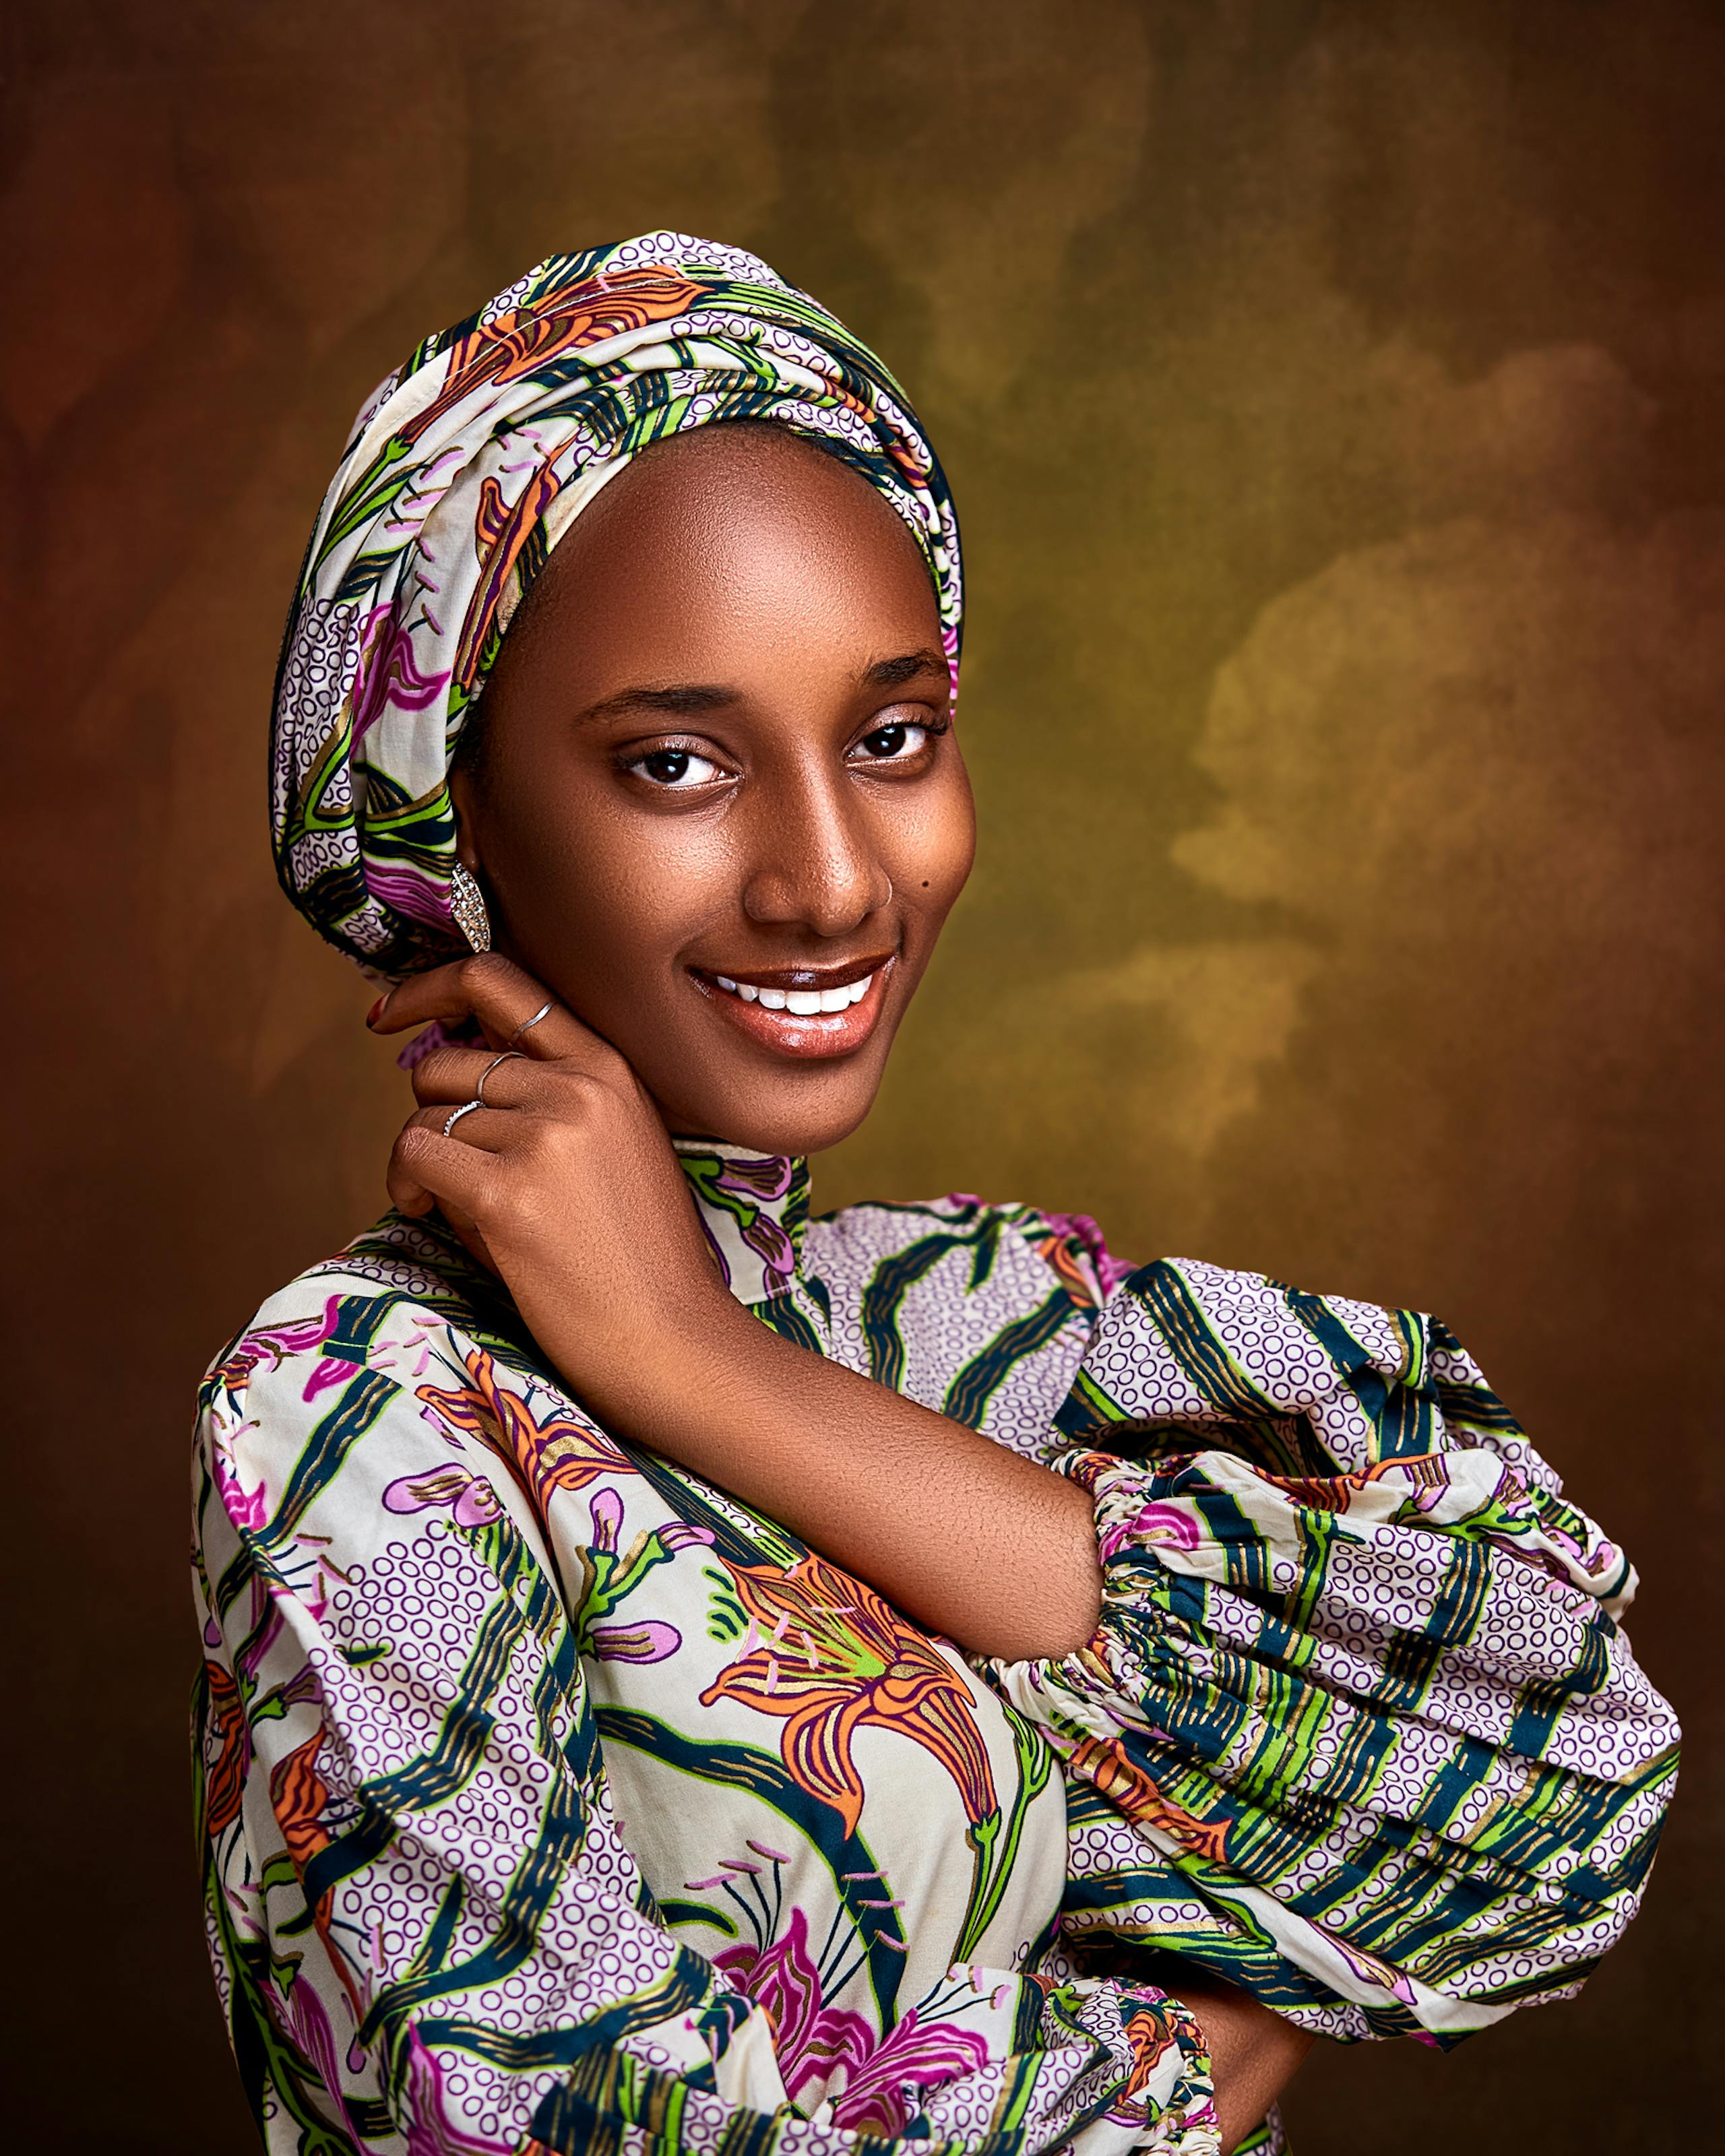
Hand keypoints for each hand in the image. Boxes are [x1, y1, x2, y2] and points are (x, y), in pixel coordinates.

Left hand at [370, 954, 1100, 1660]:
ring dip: (422, 1161)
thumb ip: (547, 1100)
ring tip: (458, 1208)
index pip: (500, 979)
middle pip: (447, 1062)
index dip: (431, 986)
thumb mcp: (617, 1147)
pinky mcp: (508, 1194)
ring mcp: (545, 1137)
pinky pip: (414, 1157)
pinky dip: (407, 1185)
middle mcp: (578, 1088)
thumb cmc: (640, 1257)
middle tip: (449, 1169)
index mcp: (611, 1067)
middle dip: (430, 1112)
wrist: (675, 1338)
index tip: (391, 1016)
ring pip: (425, 1114)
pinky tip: (433, 1214)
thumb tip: (439, 1068)